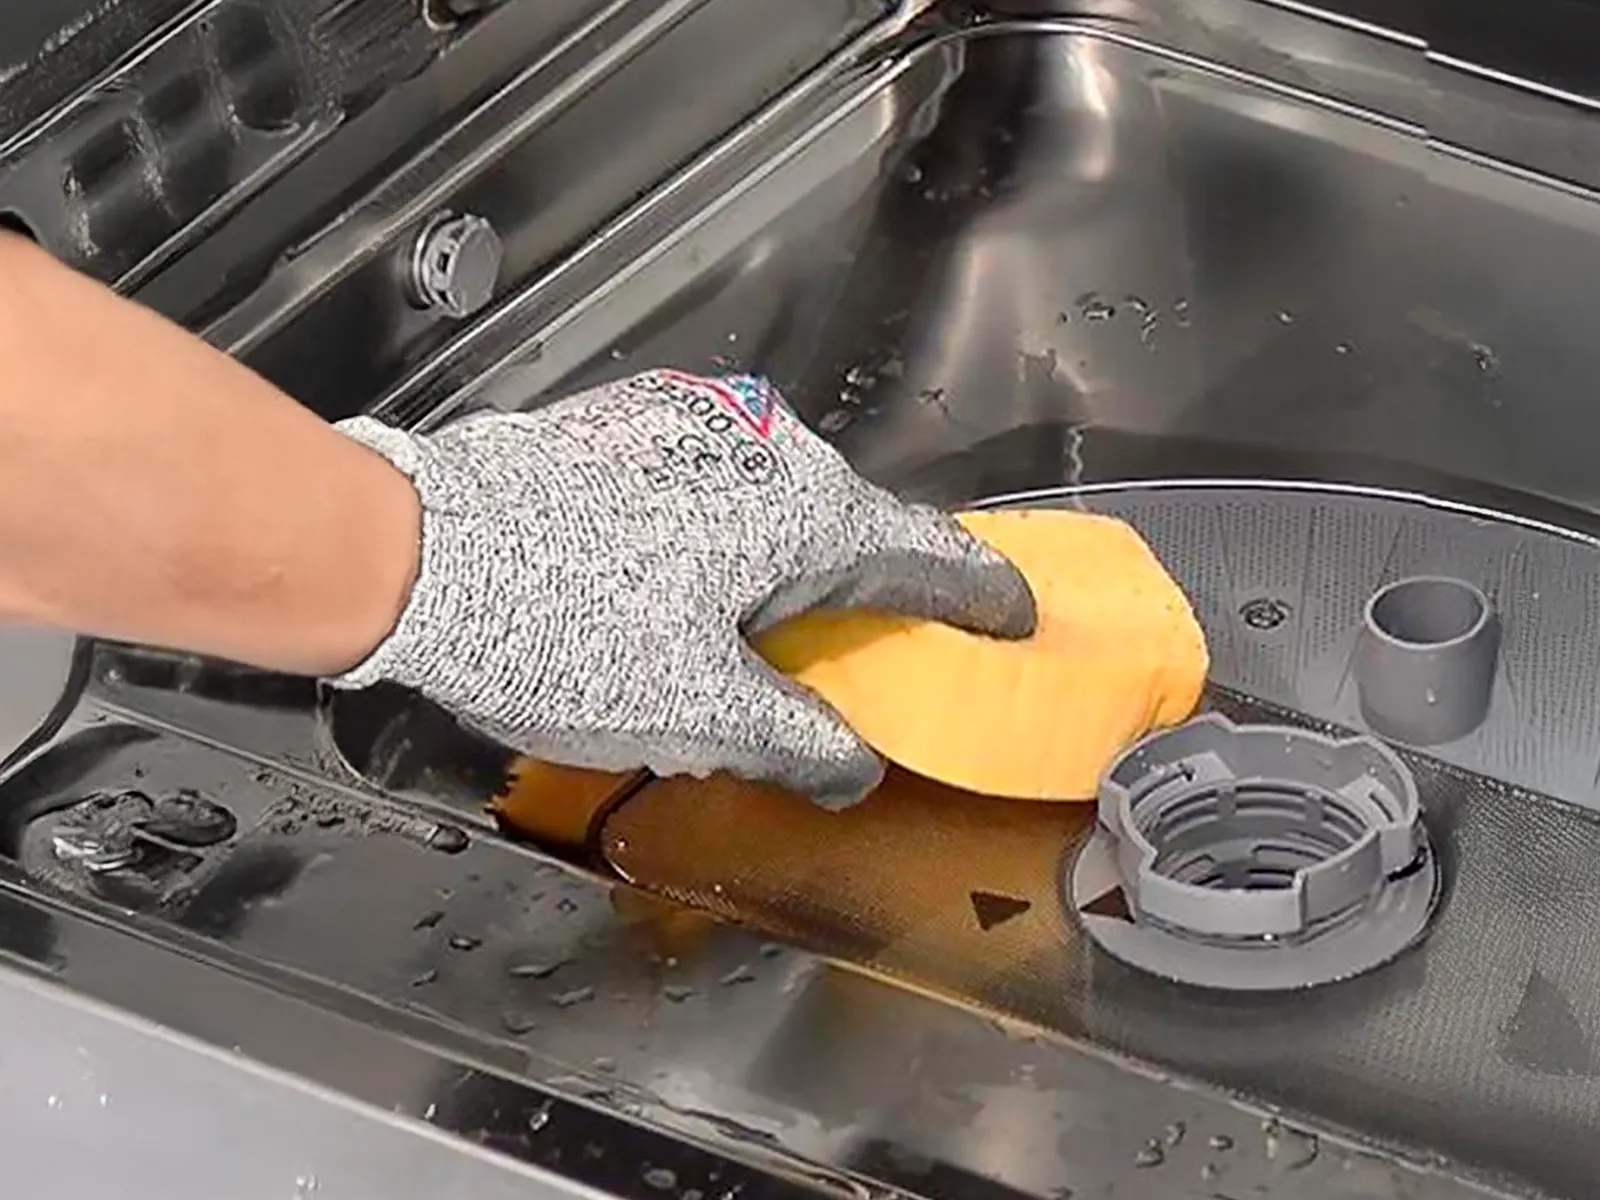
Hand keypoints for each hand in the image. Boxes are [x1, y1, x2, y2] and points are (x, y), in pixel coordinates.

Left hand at [329, 369, 1035, 807]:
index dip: (979, 593)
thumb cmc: (571, 631)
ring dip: (788, 558)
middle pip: (849, 525)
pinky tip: (682, 577)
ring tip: (766, 624)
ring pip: (774, 499)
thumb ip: (800, 742)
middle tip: (875, 646)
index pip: (925, 556)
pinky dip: (725, 530)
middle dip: (870, 588)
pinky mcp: (628, 423)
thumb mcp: (700, 713)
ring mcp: (691, 422)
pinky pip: (711, 482)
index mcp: (804, 511)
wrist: (419, 554)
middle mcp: (763, 446)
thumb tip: (854, 768)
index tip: (1013, 616)